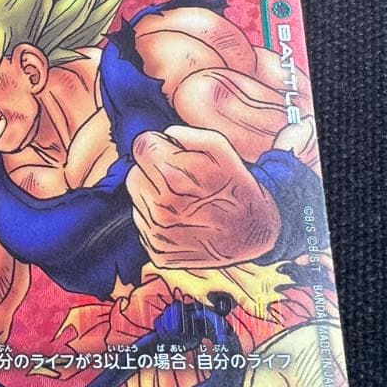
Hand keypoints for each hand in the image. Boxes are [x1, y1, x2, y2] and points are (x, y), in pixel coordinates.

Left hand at [126, 126, 279, 268]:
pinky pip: (142, 223)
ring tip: (183, 200)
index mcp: (173, 177)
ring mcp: (158, 233)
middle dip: (153, 171)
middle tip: (180, 180)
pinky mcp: (158, 251)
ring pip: (136, 199)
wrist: (252, 234)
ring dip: (153, 195)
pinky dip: (156, 219)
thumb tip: (161, 136)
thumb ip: (186, 135)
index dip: (157, 146)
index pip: (140, 147)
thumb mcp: (221, 149)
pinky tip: (181, 219)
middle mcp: (161, 207)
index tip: (170, 153)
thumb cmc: (236, 188)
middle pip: (134, 173)